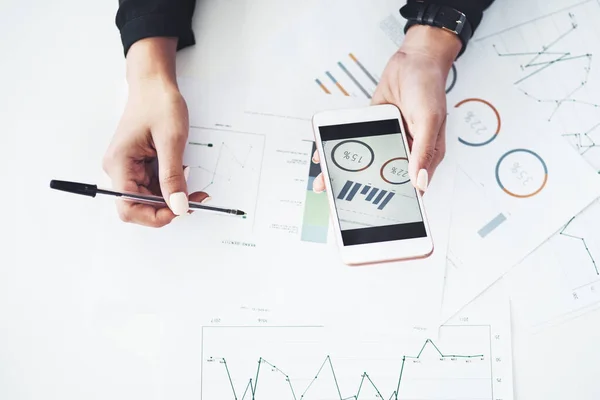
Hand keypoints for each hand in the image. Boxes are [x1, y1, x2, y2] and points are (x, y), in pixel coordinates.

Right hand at [103, 38, 207, 226]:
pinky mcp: (139, 166)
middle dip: (167, 209)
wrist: (154, 84)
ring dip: (172, 199)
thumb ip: (173, 176)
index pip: (128, 207)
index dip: (154, 216)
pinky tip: (185, 177)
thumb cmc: (158, 103)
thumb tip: (178, 206)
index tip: (180, 210)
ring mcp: (128, 169)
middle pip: (138, 207)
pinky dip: (172, 188)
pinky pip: (154, 188)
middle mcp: (119, 170)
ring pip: (149, 199)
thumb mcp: (171, 140)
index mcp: (120, 164)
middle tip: (194, 201)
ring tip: (194, 188)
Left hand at [312, 25, 460, 192]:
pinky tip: (322, 154)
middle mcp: (405, 152)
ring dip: (343, 171)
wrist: (413, 59)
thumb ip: (423, 152)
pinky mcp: (373, 128)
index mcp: (424, 156)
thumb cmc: (428, 87)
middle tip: (337, 202)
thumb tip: (419, 183)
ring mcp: (388, 140)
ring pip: (364, 162)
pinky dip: (338, 148)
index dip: (394, 204)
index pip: (409, 189)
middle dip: (359, 190)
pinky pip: (354, 142)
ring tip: (323, 183)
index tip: (374, 218)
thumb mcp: (428, 120)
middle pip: (381, 178)